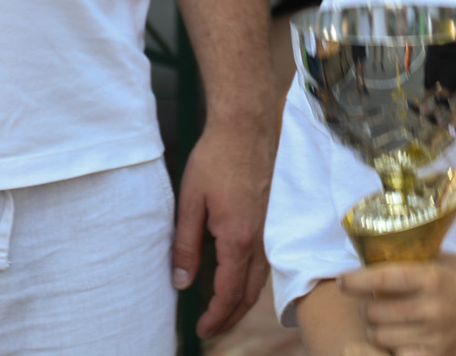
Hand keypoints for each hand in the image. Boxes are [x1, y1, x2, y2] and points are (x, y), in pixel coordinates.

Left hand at [173, 120, 276, 336]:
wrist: (247, 127)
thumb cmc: (216, 158)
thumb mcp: (190, 202)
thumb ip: (185, 245)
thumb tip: (181, 281)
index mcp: (238, 239)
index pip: (230, 292)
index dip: (216, 315)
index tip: (202, 328)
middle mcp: (261, 239)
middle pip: (251, 293)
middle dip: (232, 316)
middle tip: (212, 328)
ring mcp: (271, 229)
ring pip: (262, 279)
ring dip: (244, 301)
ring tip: (224, 311)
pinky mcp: (273, 218)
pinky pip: (266, 261)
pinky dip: (253, 280)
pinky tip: (240, 278)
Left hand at [341, 256, 455, 355]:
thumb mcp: (446, 262)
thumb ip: (413, 264)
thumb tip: (374, 260)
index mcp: (433, 277)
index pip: (383, 279)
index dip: (356, 281)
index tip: (342, 281)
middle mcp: (433, 308)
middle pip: (375, 313)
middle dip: (368, 307)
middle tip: (373, 302)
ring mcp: (436, 337)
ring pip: (381, 338)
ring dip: (378, 329)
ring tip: (388, 321)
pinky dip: (393, 349)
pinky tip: (399, 339)